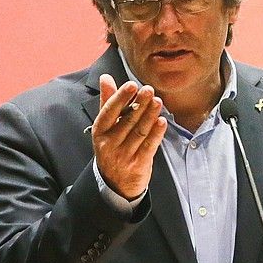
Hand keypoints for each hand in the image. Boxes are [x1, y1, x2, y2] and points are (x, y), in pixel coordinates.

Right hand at [91, 74, 165, 199]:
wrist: (115, 184)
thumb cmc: (112, 147)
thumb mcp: (105, 127)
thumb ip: (107, 101)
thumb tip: (106, 78)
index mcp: (99, 132)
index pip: (110, 112)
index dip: (121, 97)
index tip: (132, 85)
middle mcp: (109, 144)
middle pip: (127, 121)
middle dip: (140, 104)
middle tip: (149, 90)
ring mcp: (123, 156)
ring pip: (139, 132)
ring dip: (150, 116)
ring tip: (158, 101)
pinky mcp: (138, 164)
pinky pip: (149, 146)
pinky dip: (156, 133)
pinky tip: (162, 121)